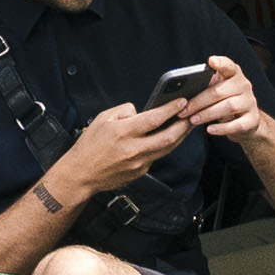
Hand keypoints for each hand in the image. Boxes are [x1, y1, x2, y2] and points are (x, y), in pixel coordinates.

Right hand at [51, 97, 186, 205]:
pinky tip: (170, 138)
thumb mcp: (103, 119)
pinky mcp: (140, 172)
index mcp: (123, 132)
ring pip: (167, 149)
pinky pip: (157, 156)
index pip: (153, 119)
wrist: (82, 173)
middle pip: (167, 138)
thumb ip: (124, 112)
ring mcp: (138, 163)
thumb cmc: (90, 145)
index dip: (171, 109)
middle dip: (183, 126)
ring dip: (180, 137)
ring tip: (187, 125)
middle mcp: (133, 149)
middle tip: (192, 115)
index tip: (182, 101)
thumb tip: (141, 111)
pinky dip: (165, 146)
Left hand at [178, 56, 269, 142]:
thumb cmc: (224, 103)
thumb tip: (182, 94)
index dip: (220, 63)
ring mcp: (250, 102)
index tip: (211, 61)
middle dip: (199, 102)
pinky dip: (221, 128)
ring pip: (228, 107)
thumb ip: (205, 87)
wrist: (246, 123)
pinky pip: (237, 124)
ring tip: (193, 120)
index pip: (228, 66)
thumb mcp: (217, 92)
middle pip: (220, 91)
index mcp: (234, 74)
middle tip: (183, 110)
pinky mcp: (252, 120)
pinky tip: (209, 130)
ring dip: (207, 114)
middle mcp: (244, 86)